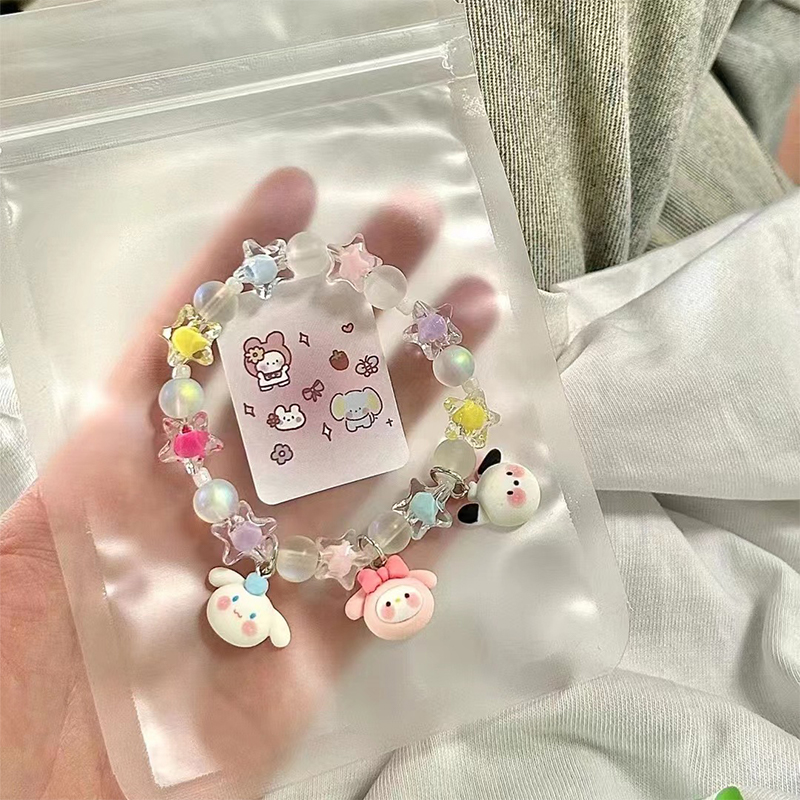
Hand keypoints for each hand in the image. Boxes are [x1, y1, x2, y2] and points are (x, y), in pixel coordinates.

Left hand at [0, 168, 496, 797]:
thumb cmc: (6, 695)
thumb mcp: (3, 565)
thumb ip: (58, 482)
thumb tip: (129, 383)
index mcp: (113, 477)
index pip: (188, 343)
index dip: (239, 265)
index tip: (298, 191)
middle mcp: (199, 510)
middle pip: (289, 387)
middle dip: (353, 301)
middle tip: (417, 227)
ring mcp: (262, 576)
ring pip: (351, 467)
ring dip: (412, 392)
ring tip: (471, 315)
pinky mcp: (307, 659)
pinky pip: (380, 585)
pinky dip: (431, 533)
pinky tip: (480, 470)